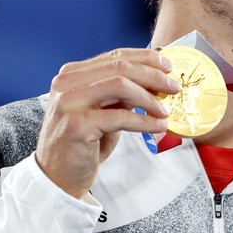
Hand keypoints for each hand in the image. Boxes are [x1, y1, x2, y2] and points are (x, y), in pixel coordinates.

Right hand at [35, 48, 180, 199]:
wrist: (58, 176)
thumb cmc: (82, 143)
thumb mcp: (103, 110)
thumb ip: (122, 93)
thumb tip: (156, 79)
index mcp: (72, 74)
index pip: (115, 56)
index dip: (146, 59)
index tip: (168, 67)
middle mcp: (66, 83)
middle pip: (120, 67)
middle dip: (153, 75)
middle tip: (174, 87)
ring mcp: (69, 103)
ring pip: (120, 85)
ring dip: (149, 97)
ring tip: (165, 110)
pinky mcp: (77, 125)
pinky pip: (120, 117)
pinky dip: (144, 120)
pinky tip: (158, 126)